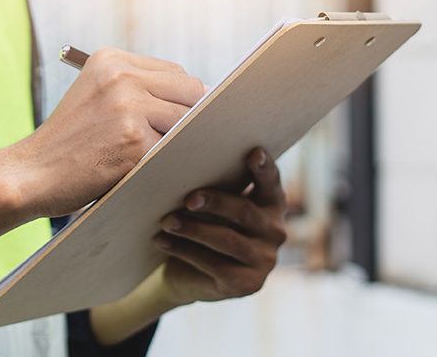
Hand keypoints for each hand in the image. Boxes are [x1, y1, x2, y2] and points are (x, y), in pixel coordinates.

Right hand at [1, 48, 204, 218]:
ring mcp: (129, 107)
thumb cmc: (68, 142)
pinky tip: (140, 170)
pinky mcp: (135, 141)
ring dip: (176, 142)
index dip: (179, 100)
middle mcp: (121, 76)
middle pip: (191, 91)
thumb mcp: (95, 95)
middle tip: (164, 142)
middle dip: (186, 119)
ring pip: (188, 121)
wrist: (31, 173)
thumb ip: (137, 87)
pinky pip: (174, 151)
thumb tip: (202, 96)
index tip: (169, 121)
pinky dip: (164, 163)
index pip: (176, 72)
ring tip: (148, 156)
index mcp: (110, 59)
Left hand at [153, 148, 286, 305]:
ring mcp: (264, 260)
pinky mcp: (247, 284)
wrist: (188, 273)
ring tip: (166, 220)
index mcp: (271, 205)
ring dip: (192, 229)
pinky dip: (183, 250)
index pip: (271, 183)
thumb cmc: (202, 226)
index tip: (253, 152)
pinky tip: (161, 240)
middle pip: (244, 211)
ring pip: (226, 240)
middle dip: (215, 202)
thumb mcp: (211, 206)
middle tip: (188, 198)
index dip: (264, 168)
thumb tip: (188, 166)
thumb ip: (214, 187)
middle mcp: (275, 232)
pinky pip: (214, 264)